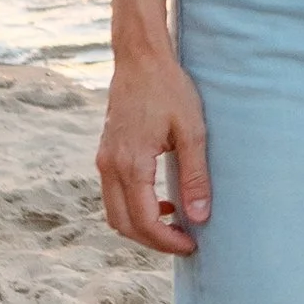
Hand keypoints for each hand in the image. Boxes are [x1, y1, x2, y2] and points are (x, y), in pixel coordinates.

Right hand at [96, 47, 211, 254]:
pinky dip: (133, 208)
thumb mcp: (192, 130)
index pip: (144, 221)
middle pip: (123, 224)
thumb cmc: (169, 89)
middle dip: (153, 241)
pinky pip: (113, 195)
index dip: (167, 241)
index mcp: (131, 164)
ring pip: (114, 212)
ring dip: (141, 226)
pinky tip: (162, 201)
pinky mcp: (105, 154)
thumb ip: (195, 176)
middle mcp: (110, 166)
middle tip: (184, 242)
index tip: (192, 244)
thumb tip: (199, 217)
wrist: (140, 59)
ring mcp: (104, 160)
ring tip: (175, 224)